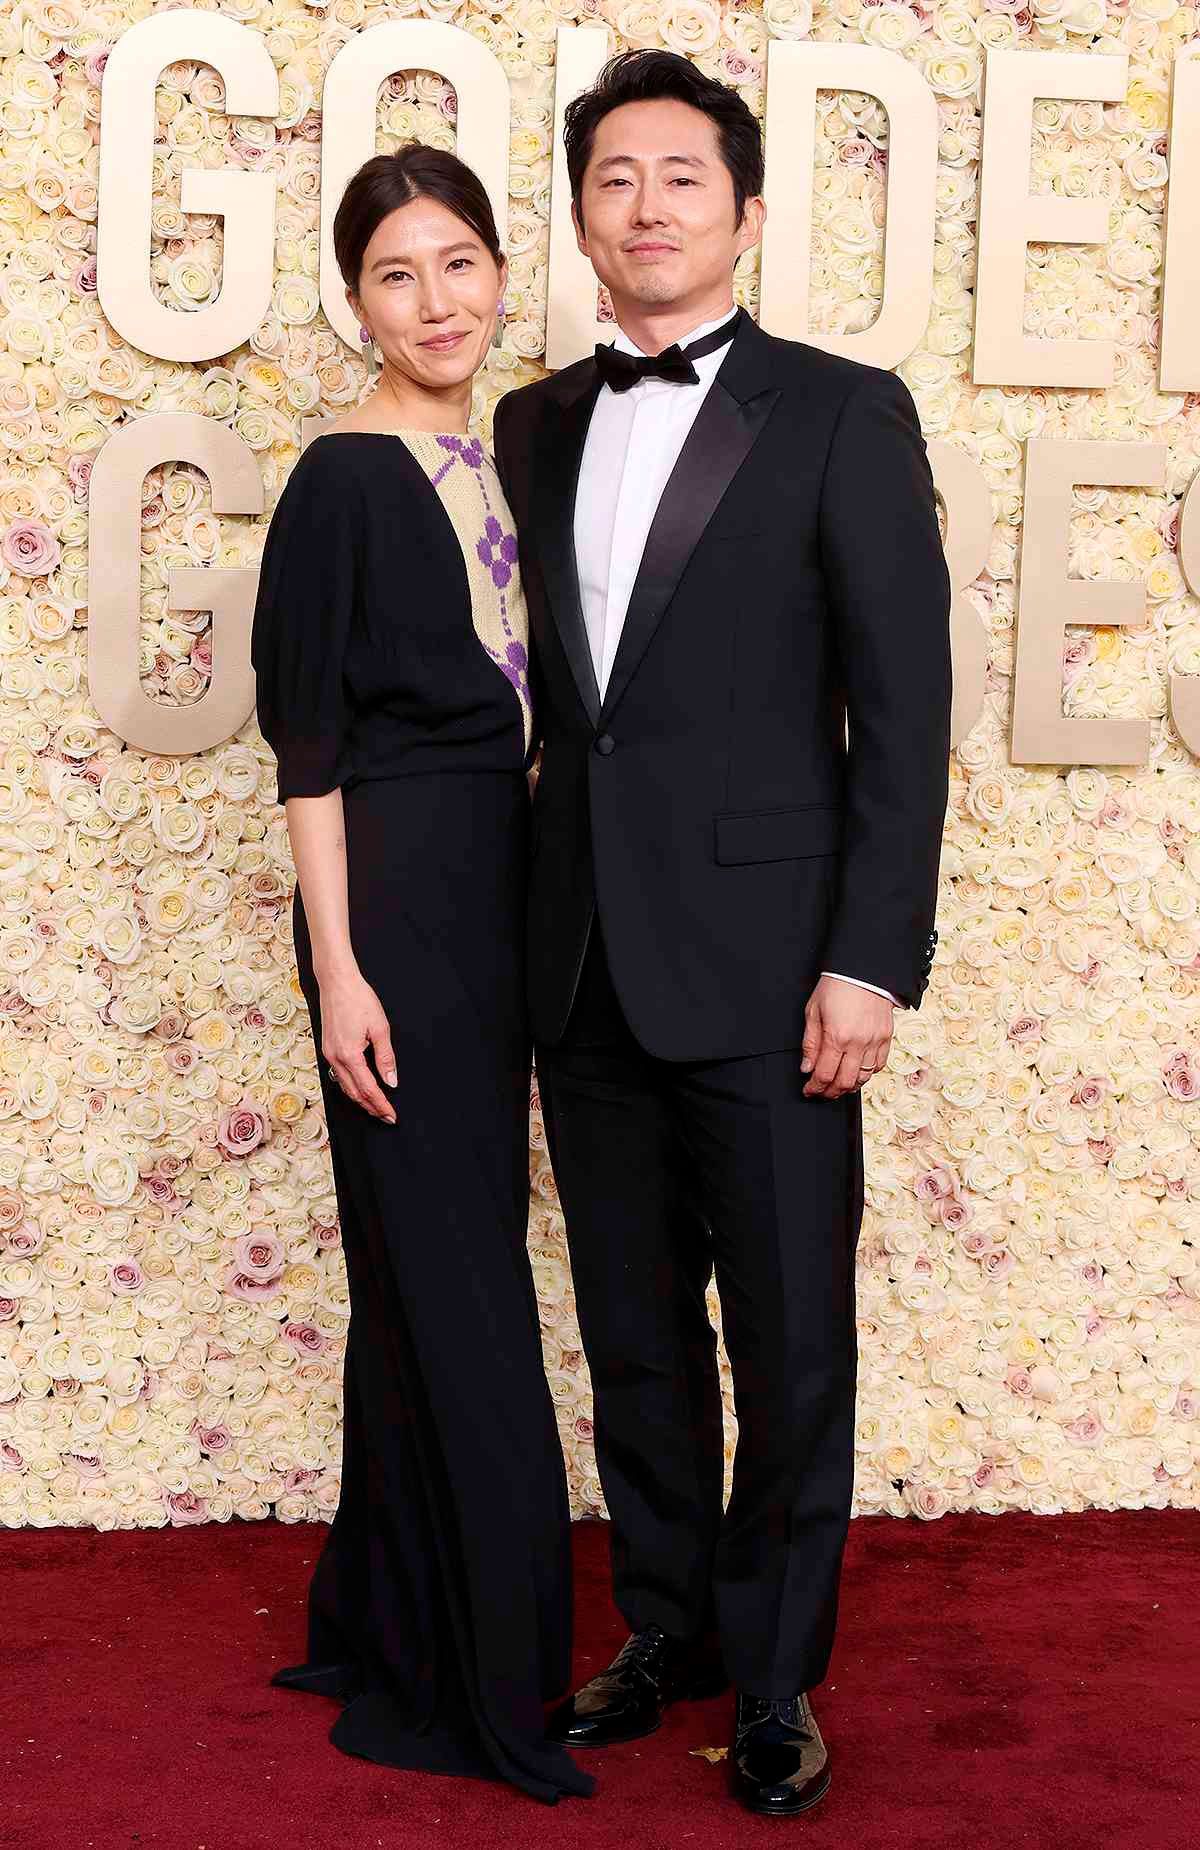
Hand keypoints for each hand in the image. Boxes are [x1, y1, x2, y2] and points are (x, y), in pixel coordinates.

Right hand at [318, 967, 397, 1122]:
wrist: (337, 982)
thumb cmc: (358, 999)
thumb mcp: (380, 1028)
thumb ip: (386, 1058)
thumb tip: (391, 1080)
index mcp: (350, 1055)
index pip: (369, 1089)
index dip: (381, 1105)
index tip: (391, 1115)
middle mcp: (335, 1058)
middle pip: (354, 1093)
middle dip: (371, 1107)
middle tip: (386, 1116)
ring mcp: (328, 1054)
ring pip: (344, 1087)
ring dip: (360, 1100)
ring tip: (375, 1107)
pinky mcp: (327, 1048)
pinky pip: (338, 1076)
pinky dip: (351, 1087)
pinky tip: (360, 1088)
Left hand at [801, 974, 892, 1099]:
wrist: (863, 970)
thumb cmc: (836, 986)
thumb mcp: (813, 1011)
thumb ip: (810, 1043)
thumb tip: (806, 1067)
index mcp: (836, 1036)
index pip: (824, 1075)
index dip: (814, 1088)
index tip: (809, 1090)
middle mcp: (858, 1042)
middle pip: (844, 1082)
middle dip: (830, 1093)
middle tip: (821, 1093)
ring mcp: (875, 1041)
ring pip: (863, 1078)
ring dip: (849, 1086)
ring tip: (837, 1085)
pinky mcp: (886, 1037)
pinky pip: (878, 1066)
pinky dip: (867, 1075)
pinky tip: (857, 1072)